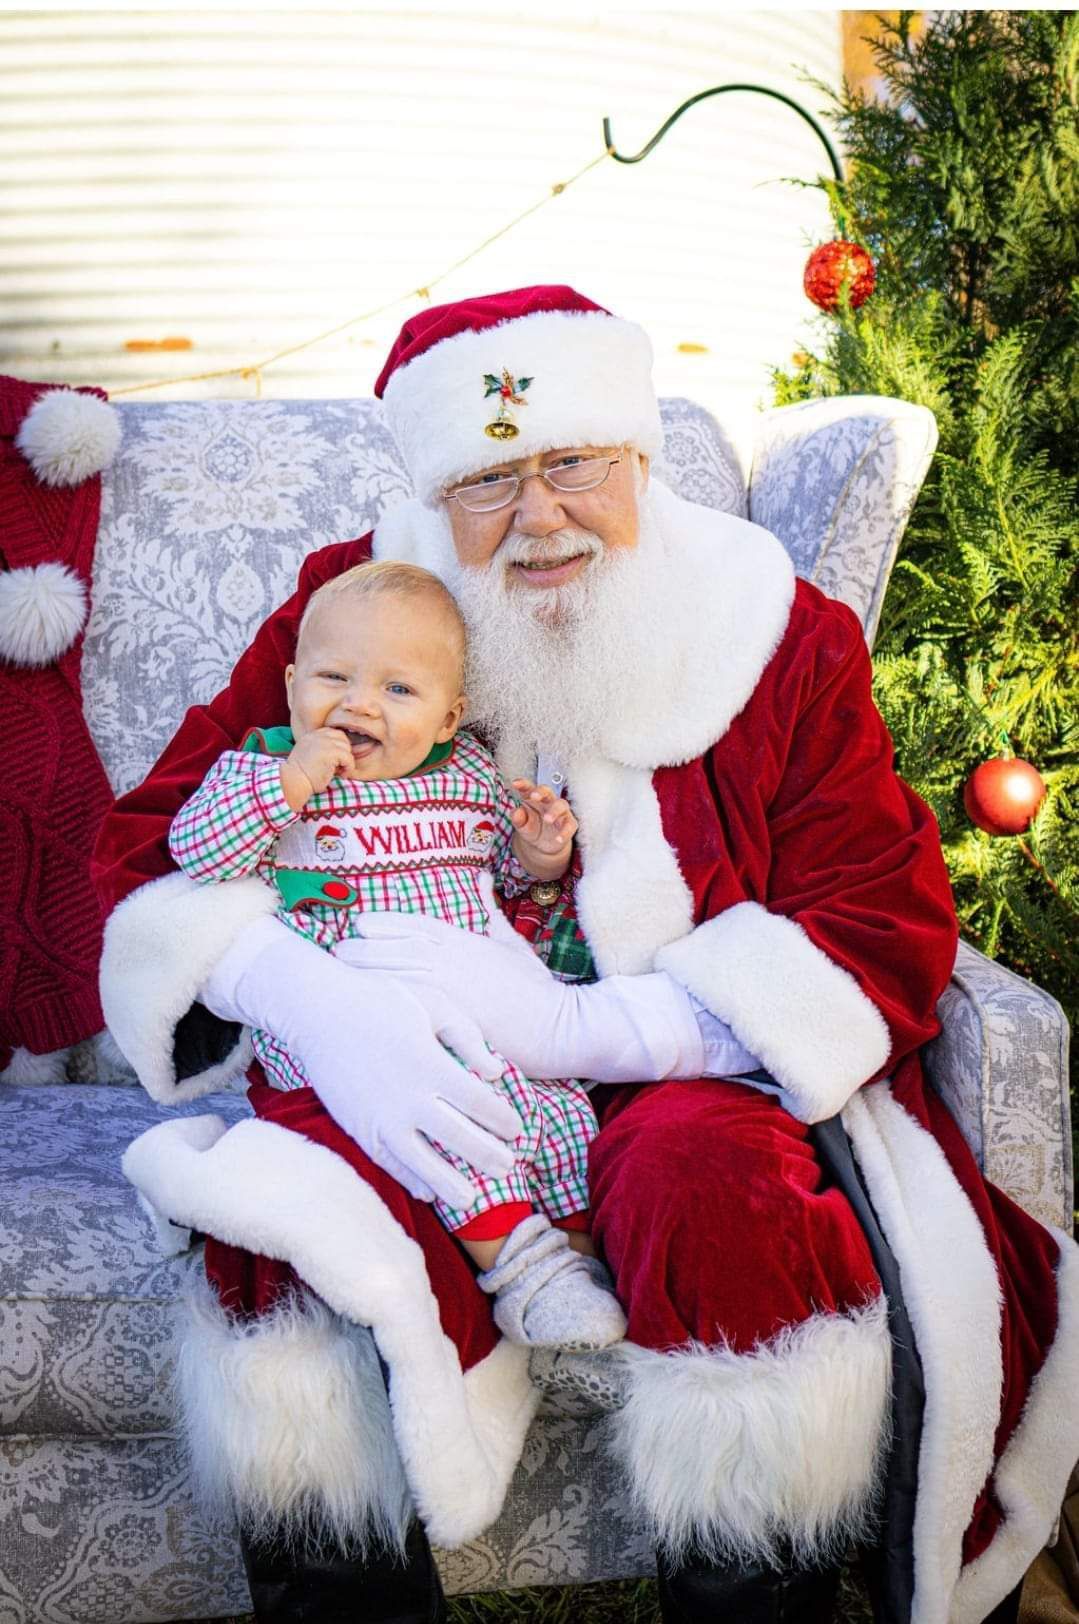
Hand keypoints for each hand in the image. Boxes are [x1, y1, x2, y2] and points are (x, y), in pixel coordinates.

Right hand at [201, 916, 520, 1205]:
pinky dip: (410, 1180)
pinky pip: (389, 1163)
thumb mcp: (433, 1003)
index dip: (503, 1121)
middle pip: (459, 1139)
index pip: (479, 1104)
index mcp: (432, 1065)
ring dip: (451, 1185)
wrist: (319, 1011)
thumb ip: (468, 1037)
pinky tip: (428, 1193)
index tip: (517, 1130)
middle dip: (488, 1157)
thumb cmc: (382, 999)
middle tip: (508, 1170)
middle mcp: (409, 1097)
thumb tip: (496, 1073)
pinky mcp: (359, 1128)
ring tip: (471, 1201)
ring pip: (423, 1163)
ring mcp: (381, 1117)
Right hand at [280, 728, 353, 809]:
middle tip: (337, 766)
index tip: (334, 760)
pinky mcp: (331, 752)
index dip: (338, 746)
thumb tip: (340, 753)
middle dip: (343, 752)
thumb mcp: (308, 756)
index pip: (333, 733)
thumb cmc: (301, 777)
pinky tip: (340, 775)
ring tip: (338, 772)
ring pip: (347, 747)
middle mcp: (317, 736)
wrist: (293, 783)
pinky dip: (348, 768)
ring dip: (346, 761)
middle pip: (342, 738)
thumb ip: (320, 749)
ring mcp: (324, 742)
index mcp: (311, 735)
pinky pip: (349, 758)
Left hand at [333, 912, 706, 1082]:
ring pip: (394, 971)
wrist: (556, 1028)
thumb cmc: (535, 988)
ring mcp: (448, 987)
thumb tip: (483, 880)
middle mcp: (452, 958)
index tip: (359, 924)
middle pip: (395, 946)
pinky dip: (381, 998)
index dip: (383, 923)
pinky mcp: (447, 1015)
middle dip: (363, 946)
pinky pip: (405, 1003)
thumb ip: (491, 912)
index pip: (414, 924)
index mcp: (464, 940)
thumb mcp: (512, 943)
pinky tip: (360, 1001)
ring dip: (363, 969)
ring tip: (336, 970)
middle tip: (336, 949)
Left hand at [510, 778, 576, 875]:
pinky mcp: (569, 823)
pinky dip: (565, 832)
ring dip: (554, 811)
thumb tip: (516, 812)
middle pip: (547, 791)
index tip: (515, 783)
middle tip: (533, 796)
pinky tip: (558, 839)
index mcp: (534, 798)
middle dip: (541, 792)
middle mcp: (548, 801)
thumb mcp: (522, 825)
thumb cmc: (532, 827)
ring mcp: (561, 811)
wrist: (543, 844)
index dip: (523, 784)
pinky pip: (570, 825)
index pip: (528, 787)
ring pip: (561, 805)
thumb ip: (518, 818)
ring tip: (547, 819)